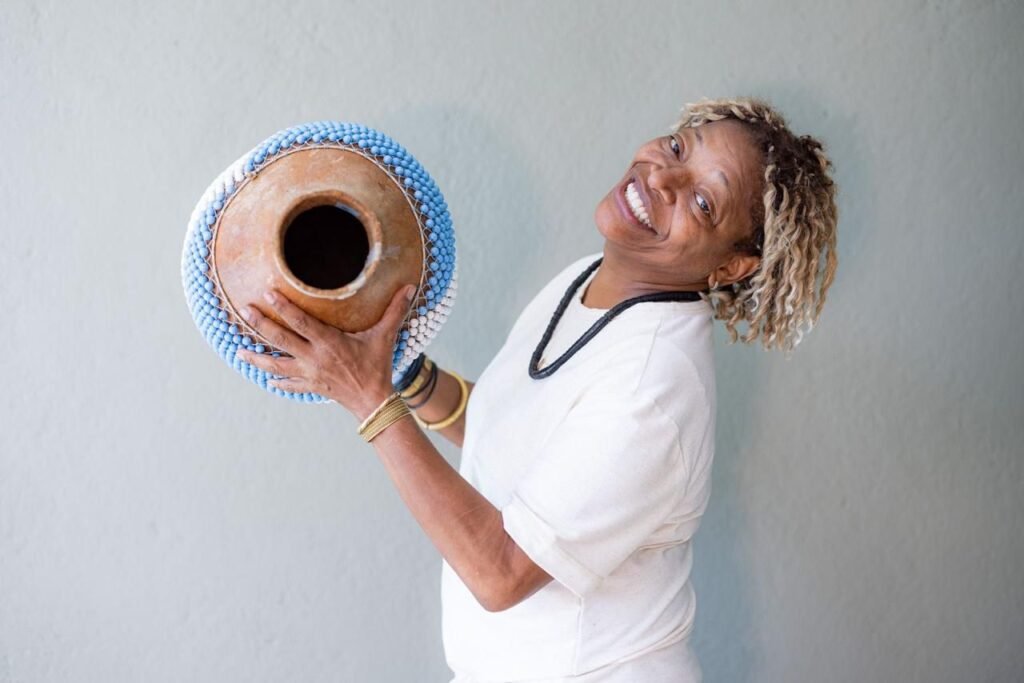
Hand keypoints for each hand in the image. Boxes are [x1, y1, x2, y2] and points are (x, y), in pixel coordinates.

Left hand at [235, 285, 416, 420]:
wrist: (373, 401)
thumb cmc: (378, 366)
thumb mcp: (385, 336)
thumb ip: (394, 311)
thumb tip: (410, 287)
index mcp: (328, 342)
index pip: (300, 321)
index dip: (283, 306)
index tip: (267, 293)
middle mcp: (314, 357)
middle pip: (281, 339)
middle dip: (260, 325)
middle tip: (244, 311)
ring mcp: (309, 374)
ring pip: (276, 365)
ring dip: (257, 358)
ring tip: (239, 351)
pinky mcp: (310, 386)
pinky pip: (289, 383)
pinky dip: (277, 380)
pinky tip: (267, 378)